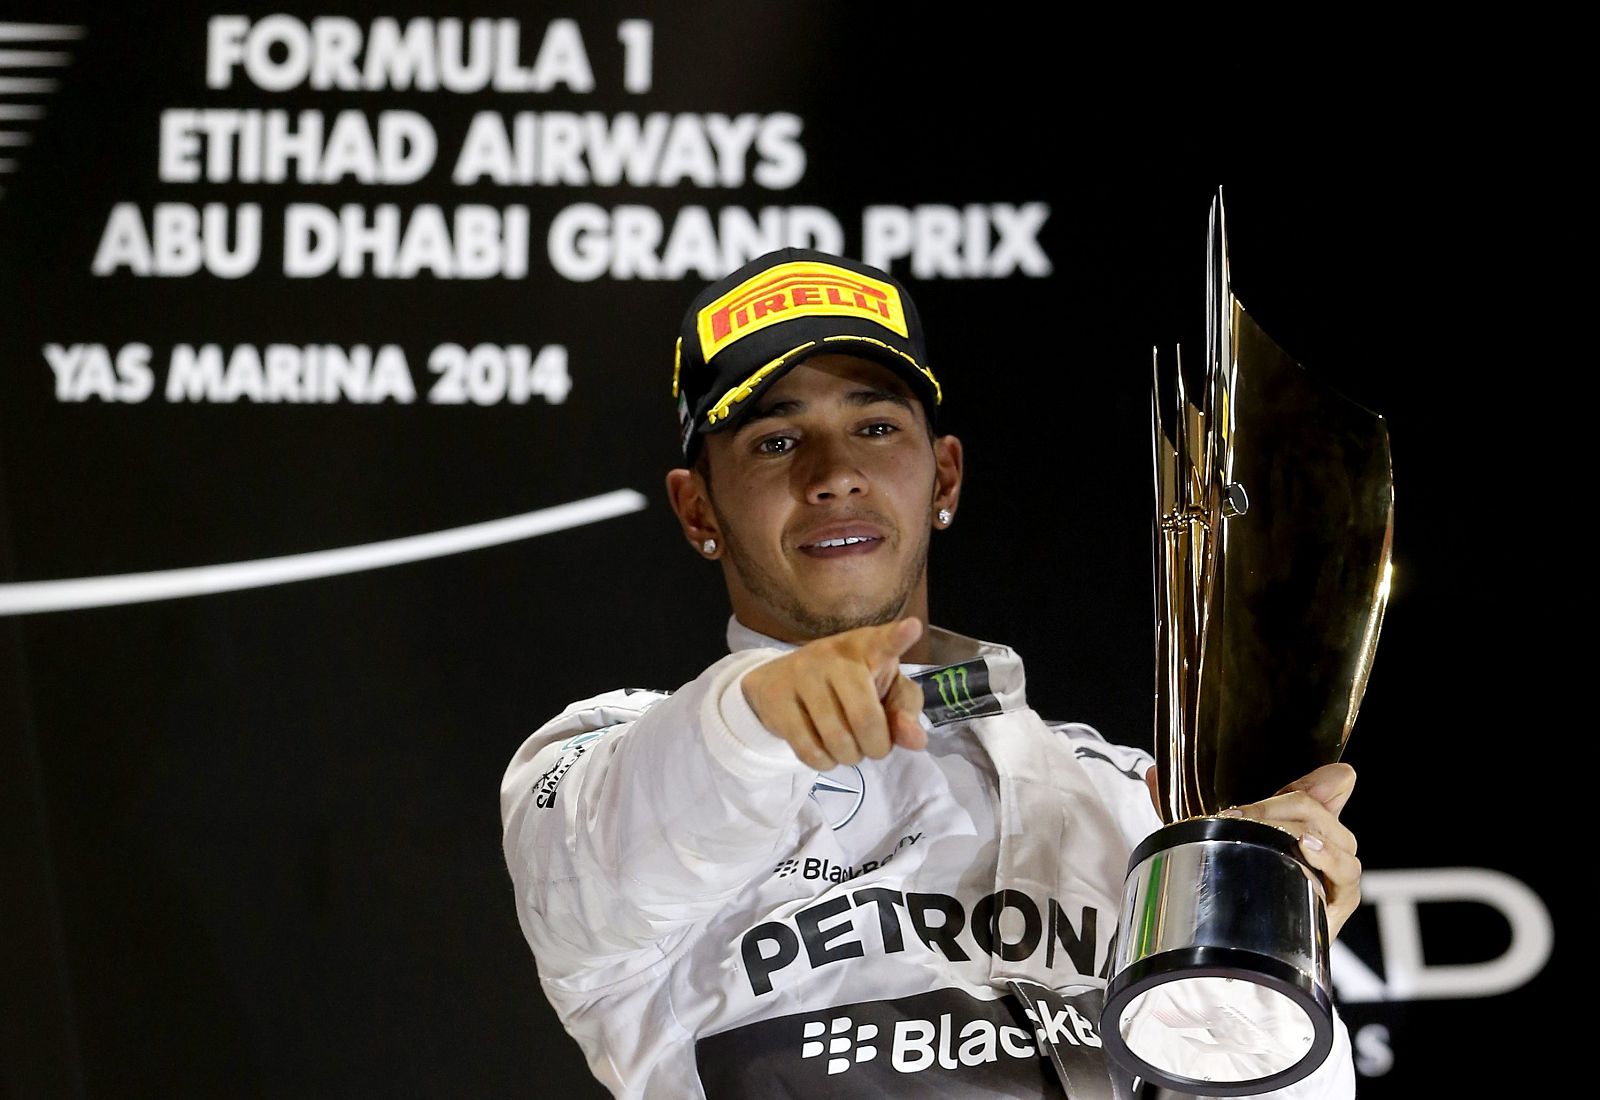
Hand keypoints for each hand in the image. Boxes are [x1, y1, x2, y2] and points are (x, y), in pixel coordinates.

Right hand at [741, 618, 927, 770]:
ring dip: (850, 757)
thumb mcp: (883, 691)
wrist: (781, 680)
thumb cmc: (849, 685)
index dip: (899, 638)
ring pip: (837, 739)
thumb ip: (904, 713)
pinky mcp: (777, 699)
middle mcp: (834, 656)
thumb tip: (917, 741)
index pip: (885, 642)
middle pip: (865, 718)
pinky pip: (810, 749)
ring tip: (848, 747)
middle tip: (874, 746)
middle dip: (877, 747)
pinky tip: (825, 750)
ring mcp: (802, 674)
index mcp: (868, 647)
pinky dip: (825, 762)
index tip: (912, 628)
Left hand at [1145, 763, 1361, 938]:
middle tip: (1239, 816)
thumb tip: (1150, 773)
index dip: (1314, 777)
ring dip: (1302, 827)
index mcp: (1297, 823)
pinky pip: (1347, 873)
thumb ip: (1180, 810)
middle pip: (1320, 808)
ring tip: (1273, 829)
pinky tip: (1308, 850)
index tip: (1278, 774)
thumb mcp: (1204, 845)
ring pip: (1337, 836)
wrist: (1234, 955)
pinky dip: (1330, 857)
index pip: (1322, 786)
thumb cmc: (1226, 891)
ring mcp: (1334, 872)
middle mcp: (1321, 844)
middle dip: (1282, 803)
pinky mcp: (1339, 903)